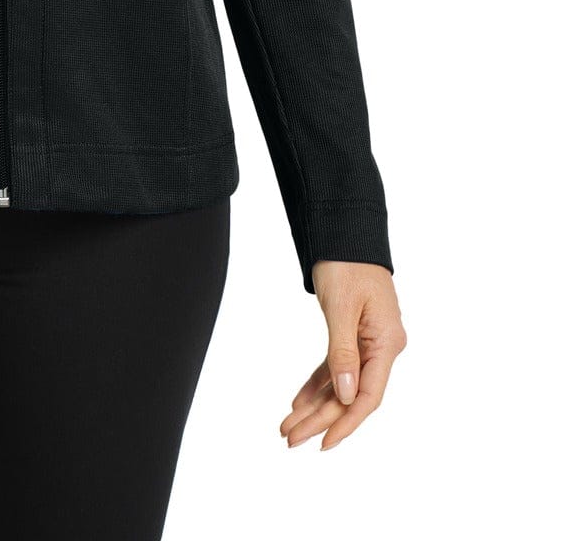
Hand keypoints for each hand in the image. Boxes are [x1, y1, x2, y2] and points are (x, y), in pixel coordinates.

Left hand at [280, 261, 406, 450]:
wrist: (344, 230)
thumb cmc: (346, 263)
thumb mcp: (342, 307)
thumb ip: (343, 352)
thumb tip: (347, 397)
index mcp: (387, 342)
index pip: (368, 396)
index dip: (345, 423)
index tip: (322, 443)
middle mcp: (381, 347)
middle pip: (350, 395)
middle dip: (320, 419)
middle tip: (289, 439)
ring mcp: (368, 341)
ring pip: (341, 384)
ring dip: (315, 405)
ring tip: (287, 426)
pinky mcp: (354, 334)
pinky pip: (335, 366)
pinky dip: (318, 383)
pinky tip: (298, 402)